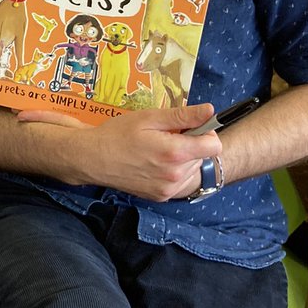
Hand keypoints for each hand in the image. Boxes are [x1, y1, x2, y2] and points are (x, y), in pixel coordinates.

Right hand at [16, 102, 220, 202]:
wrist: (92, 159)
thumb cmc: (118, 134)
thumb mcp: (149, 118)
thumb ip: (182, 116)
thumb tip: (211, 111)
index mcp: (174, 153)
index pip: (214, 146)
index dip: (206, 133)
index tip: (190, 128)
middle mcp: (175, 175)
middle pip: (202, 157)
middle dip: (190, 145)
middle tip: (165, 137)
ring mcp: (168, 189)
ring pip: (191, 169)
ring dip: (182, 159)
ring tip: (157, 151)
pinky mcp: (161, 197)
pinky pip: (179, 182)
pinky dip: (172, 171)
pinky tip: (153, 164)